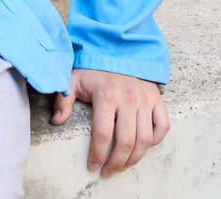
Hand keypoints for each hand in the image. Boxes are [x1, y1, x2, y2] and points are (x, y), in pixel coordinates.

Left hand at [51, 69, 168, 177]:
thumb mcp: (73, 79)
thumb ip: (64, 99)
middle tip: (108, 171)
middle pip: (126, 142)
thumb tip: (57, 121)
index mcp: (106, 95)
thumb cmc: (93, 67)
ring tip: (123, 165)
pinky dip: (156, 140)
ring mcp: (144, 99)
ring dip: (135, 158)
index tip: (92, 166)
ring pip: (146, 139)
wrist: (115, 48)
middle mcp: (128, 99)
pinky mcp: (156, 99)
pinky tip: (143, 146)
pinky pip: (163, 126)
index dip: (97, 155)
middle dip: (116, 162)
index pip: (103, 134)